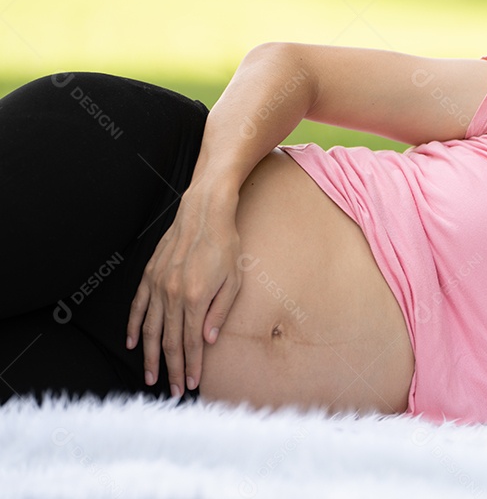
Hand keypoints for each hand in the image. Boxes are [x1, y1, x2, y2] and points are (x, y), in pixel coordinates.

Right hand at [127, 190, 240, 395]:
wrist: (204, 215)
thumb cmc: (225, 247)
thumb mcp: (234, 281)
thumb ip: (219, 312)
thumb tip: (206, 341)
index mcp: (195, 298)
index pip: (191, 342)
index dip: (190, 365)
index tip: (189, 383)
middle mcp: (172, 294)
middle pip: (169, 341)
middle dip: (170, 369)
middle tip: (170, 391)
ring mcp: (157, 285)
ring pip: (151, 329)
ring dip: (150, 356)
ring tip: (150, 376)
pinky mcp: (149, 276)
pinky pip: (138, 307)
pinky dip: (135, 327)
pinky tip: (134, 344)